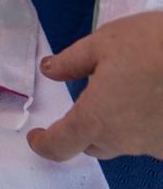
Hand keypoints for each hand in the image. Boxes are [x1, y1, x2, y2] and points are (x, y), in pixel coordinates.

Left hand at [26, 12, 162, 160]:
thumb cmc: (154, 45)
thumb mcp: (104, 42)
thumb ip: (72, 61)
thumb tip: (48, 71)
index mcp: (95, 119)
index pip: (59, 146)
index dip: (43, 144)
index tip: (37, 137)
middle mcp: (124, 140)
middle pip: (94, 144)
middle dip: (86, 127)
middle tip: (94, 96)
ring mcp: (156, 146)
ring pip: (127, 141)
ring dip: (121, 125)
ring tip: (134, 90)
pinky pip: (155, 138)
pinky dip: (149, 123)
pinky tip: (158, 99)